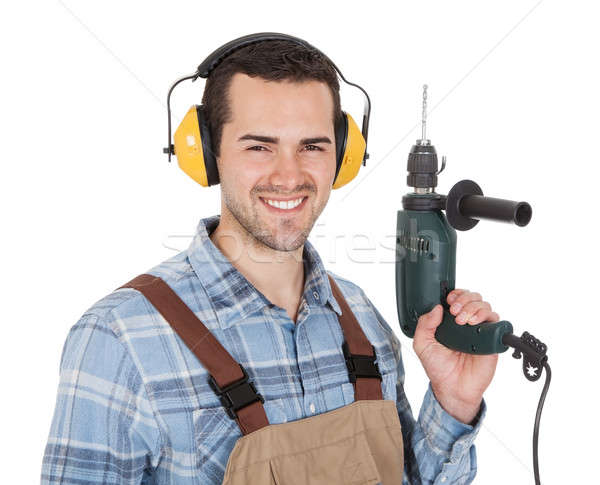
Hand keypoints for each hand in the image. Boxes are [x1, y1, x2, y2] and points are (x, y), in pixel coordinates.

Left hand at [412, 289, 499, 423]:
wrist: (452, 387)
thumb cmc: (439, 368)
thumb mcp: (422, 344)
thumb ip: (424, 324)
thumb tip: (436, 308)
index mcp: (450, 322)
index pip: (458, 298)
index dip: (455, 294)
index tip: (448, 300)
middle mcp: (466, 323)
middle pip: (473, 298)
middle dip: (464, 299)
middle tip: (455, 312)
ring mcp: (479, 331)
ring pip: (485, 306)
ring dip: (474, 308)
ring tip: (463, 321)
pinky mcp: (490, 340)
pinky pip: (496, 322)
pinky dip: (486, 317)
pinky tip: (474, 324)